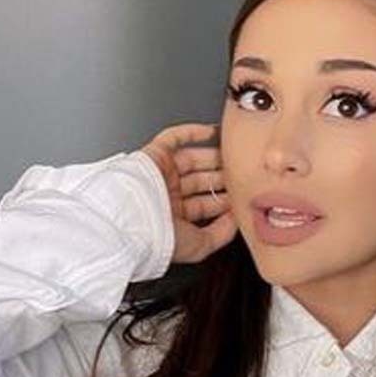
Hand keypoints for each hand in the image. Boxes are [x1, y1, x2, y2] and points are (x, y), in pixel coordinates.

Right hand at [137, 122, 237, 263]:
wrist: (131, 222)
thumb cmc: (158, 238)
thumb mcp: (200, 246)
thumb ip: (221, 234)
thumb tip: (237, 220)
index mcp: (174, 218)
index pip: (205, 205)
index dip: (225, 199)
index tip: (244, 195)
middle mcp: (167, 196)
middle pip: (201, 181)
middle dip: (222, 177)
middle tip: (243, 171)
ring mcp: (160, 174)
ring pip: (192, 160)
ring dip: (213, 156)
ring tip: (234, 153)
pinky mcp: (153, 155)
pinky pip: (174, 138)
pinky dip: (193, 132)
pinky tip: (213, 131)